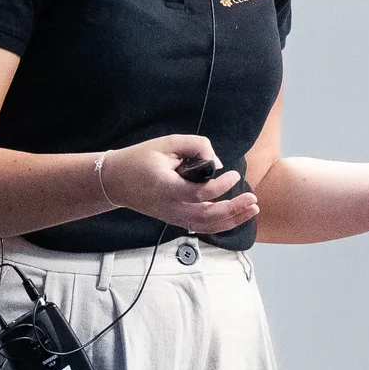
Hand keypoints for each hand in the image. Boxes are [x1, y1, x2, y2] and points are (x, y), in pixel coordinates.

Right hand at [103, 135, 261, 235]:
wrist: (116, 181)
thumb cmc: (140, 159)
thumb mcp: (166, 143)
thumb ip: (195, 146)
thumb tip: (217, 164)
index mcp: (167, 187)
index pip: (199, 194)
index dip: (221, 186)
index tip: (233, 173)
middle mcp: (171, 207)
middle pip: (207, 217)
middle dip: (234, 210)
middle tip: (252, 199)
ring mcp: (173, 216)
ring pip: (206, 226)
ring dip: (232, 219)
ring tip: (252, 209)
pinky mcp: (175, 219)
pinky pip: (201, 226)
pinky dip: (221, 223)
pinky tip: (236, 215)